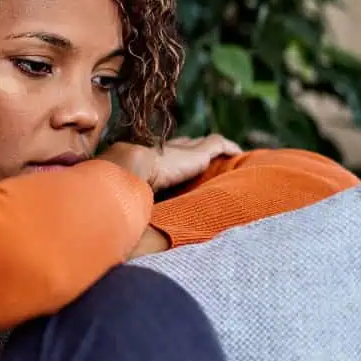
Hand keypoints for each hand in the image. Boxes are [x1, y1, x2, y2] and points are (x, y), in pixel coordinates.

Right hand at [99, 135, 241, 190]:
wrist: (130, 166)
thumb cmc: (124, 182)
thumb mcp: (129, 190)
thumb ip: (132, 197)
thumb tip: (122, 216)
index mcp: (153, 156)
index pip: (169, 152)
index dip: (177, 154)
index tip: (183, 161)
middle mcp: (169, 149)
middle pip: (187, 145)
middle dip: (196, 148)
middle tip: (206, 157)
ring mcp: (184, 149)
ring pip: (205, 143)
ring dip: (217, 149)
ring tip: (230, 156)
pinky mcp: (198, 153)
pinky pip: (219, 145)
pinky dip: (229, 148)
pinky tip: (238, 154)